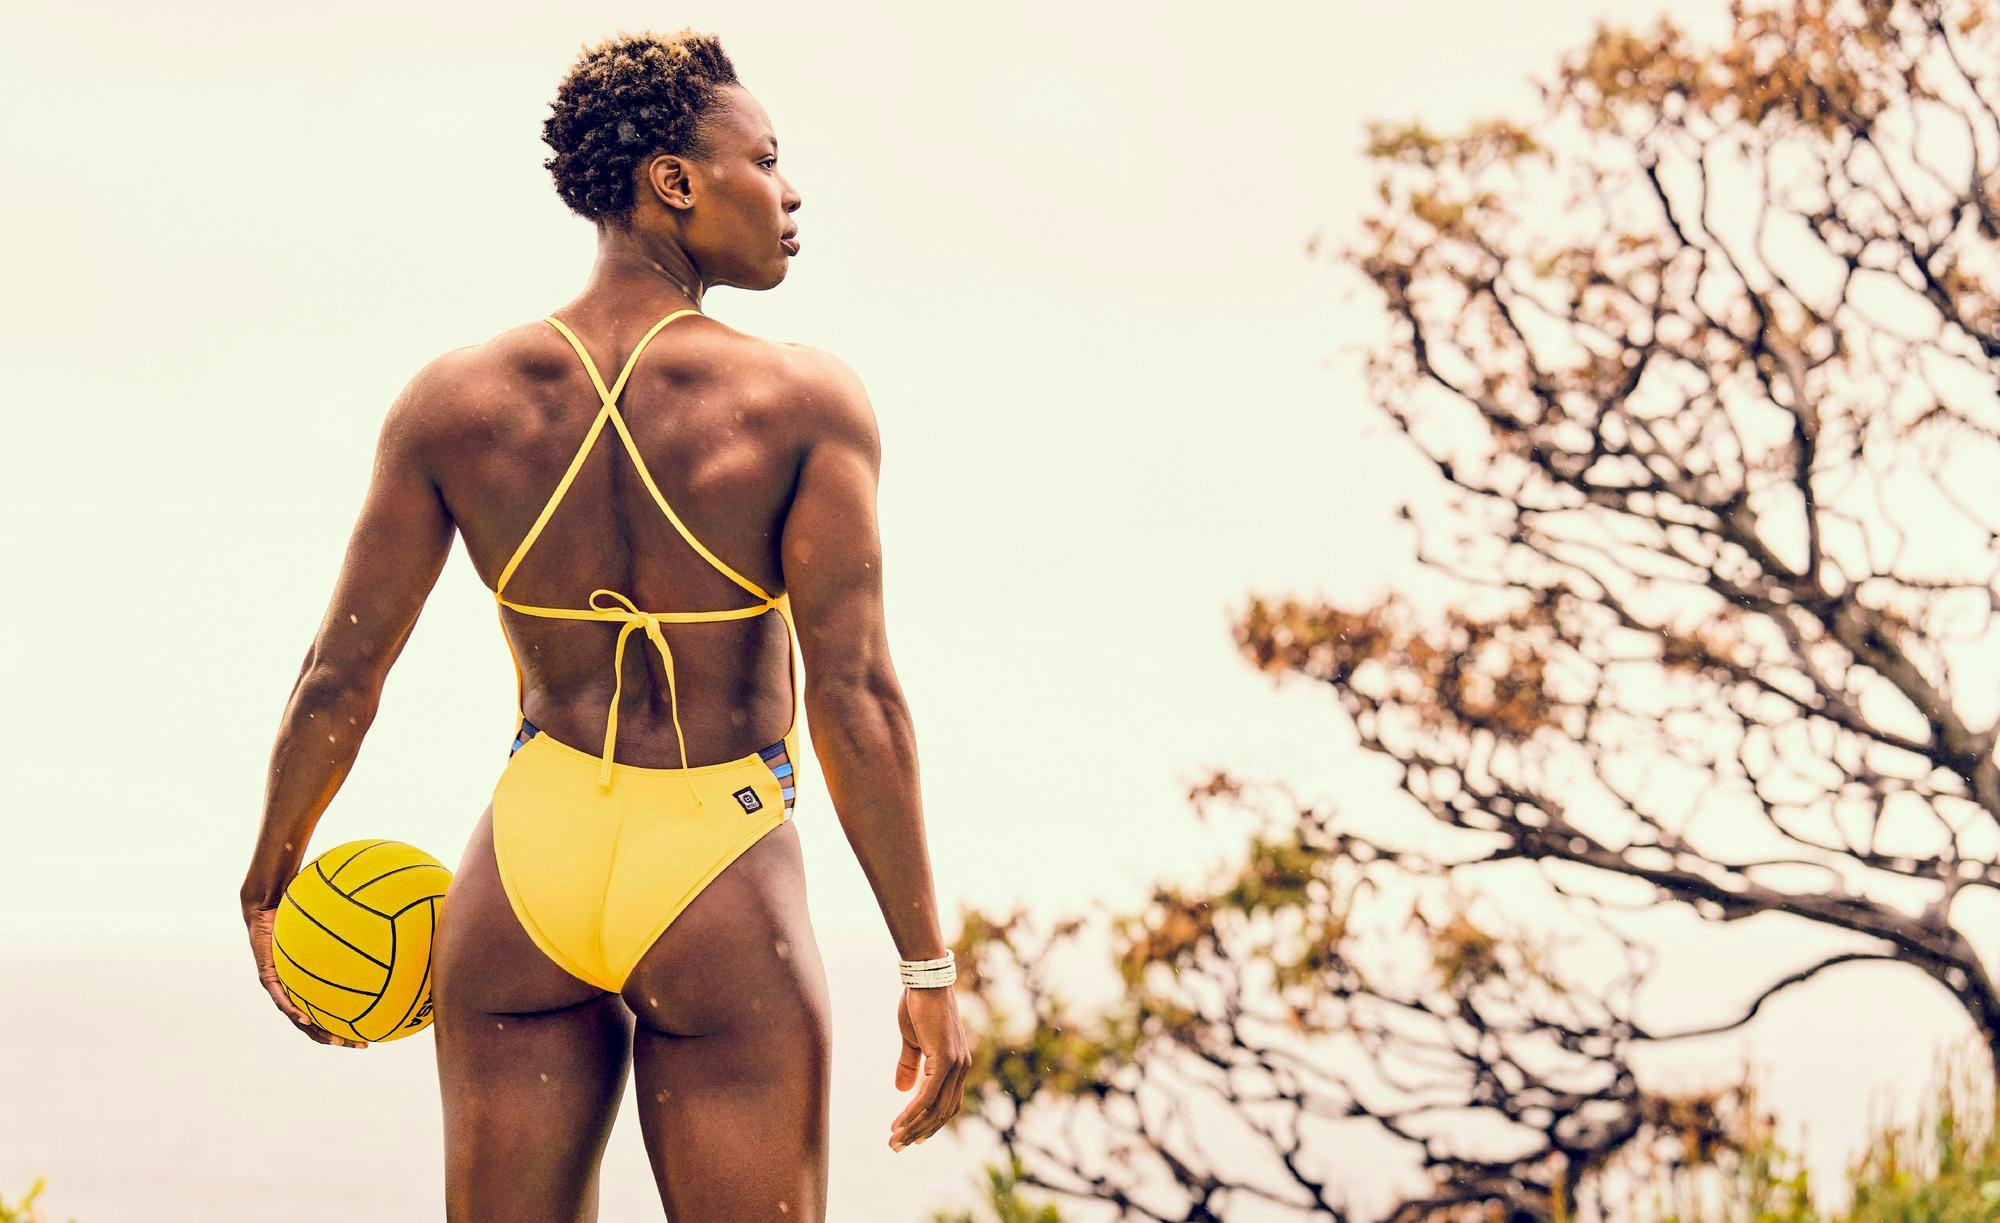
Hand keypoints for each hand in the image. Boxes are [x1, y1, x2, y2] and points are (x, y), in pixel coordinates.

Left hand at [242, 901, 367, 1048]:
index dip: (346, 1025)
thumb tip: (385, 926)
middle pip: (318, 1022)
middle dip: (338, 1037)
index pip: (330, 1010)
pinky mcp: (268, 976)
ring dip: (317, 1032)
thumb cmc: (301, 911)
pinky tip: (305, 1020)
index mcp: (309, 984)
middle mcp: (295, 989)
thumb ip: (351, 931)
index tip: (366, 1033)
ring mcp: (281, 985)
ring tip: (336, 1041)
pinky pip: (282, 999)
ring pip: (299, 1018)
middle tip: (360, 1045)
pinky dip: (293, 1011)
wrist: (268, 905)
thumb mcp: (332, 926)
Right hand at [889, 983, 967, 1150]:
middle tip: (898, 1147)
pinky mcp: (945, 1060)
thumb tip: (902, 1090)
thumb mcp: (912, 1039)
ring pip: (935, 1110)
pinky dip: (911, 1114)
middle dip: (920, 1133)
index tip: (913, 1138)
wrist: (925, 979)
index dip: (931, 1123)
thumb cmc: (919, 1004)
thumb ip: (911, 1064)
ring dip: (913, 1129)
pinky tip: (897, 1125)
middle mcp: (962, 1068)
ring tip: (894, 1142)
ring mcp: (956, 1065)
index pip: (948, 1104)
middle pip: (943, 1113)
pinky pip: (927, 1097)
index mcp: (958, 1064)